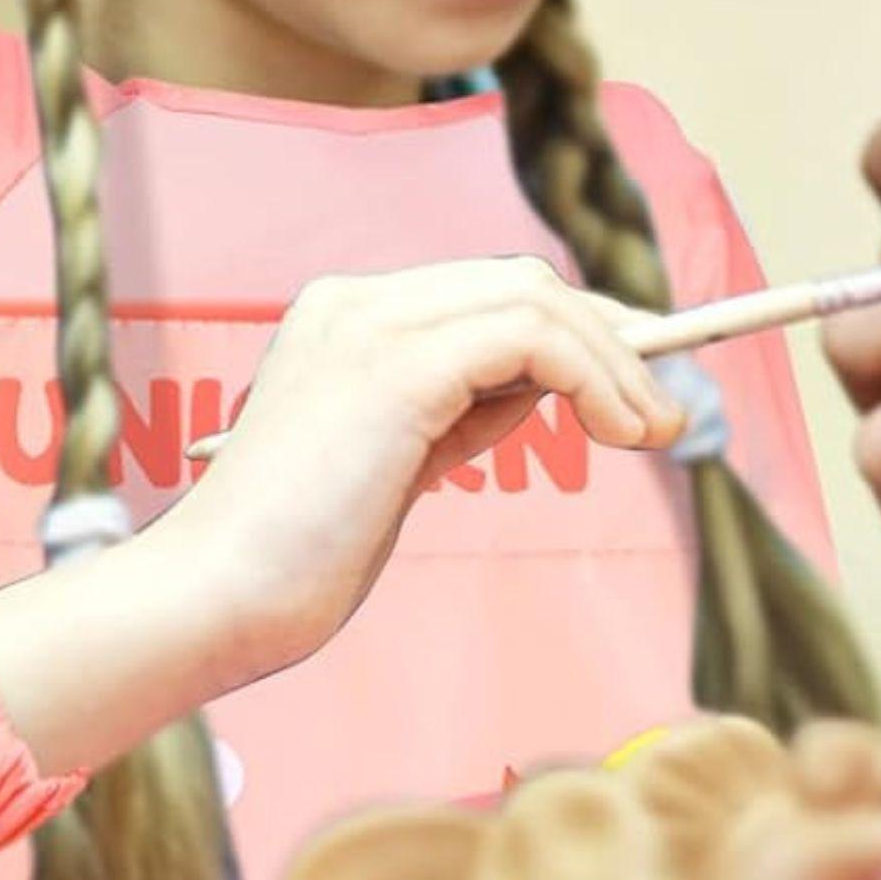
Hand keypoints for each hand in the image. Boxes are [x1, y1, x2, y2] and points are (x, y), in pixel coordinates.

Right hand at [178, 256, 683, 672]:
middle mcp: (357, 301)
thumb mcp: (396, 464)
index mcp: (345, 317)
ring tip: (655, 426)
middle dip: (611, 334)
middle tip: (665, 404)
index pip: (486, 292)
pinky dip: (592, 374)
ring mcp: (372, 324)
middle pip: (520, 281)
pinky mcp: (397, 366)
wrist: (215, 599)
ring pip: (535, 297)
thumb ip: (459, 411)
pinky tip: (617, 427)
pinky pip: (531, 338)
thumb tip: (547, 385)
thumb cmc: (295, 558)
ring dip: (614, 359)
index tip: (634, 382)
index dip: (576, 329)